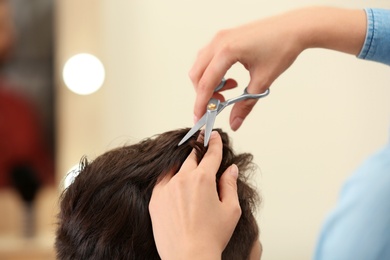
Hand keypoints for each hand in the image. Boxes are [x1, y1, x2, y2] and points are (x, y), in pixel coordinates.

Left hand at [149, 131, 240, 259]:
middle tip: (201, 147)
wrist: (188, 257)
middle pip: (191, 157)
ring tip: (188, 167)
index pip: (211, 154)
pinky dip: (169, 177)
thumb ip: (230, 185)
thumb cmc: (211, 237)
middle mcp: (182, 179)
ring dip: (183, 165)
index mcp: (203, 179)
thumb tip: (230, 169)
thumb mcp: (230, 210)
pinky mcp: (155, 199)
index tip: (213, 135)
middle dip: (198, 151)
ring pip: (175, 167)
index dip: (214, 143)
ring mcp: (166, 188)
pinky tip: (175, 182)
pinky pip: (162, 180)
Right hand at [189, 7, 365, 130]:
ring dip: (209, 82)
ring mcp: (221, 38)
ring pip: (201, 66)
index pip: (206, 83)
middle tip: (218, 105)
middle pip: (197, 74)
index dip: (201, 103)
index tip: (200, 117)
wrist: (294, 28)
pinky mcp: (225, 37)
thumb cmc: (282, 47)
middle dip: (204, 93)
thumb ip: (245, 105)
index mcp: (227, 51)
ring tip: (228, 91)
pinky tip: (230, 79)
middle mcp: (219, 42)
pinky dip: (213, 72)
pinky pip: (209, 58)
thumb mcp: (262, 81)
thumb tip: (235, 122)